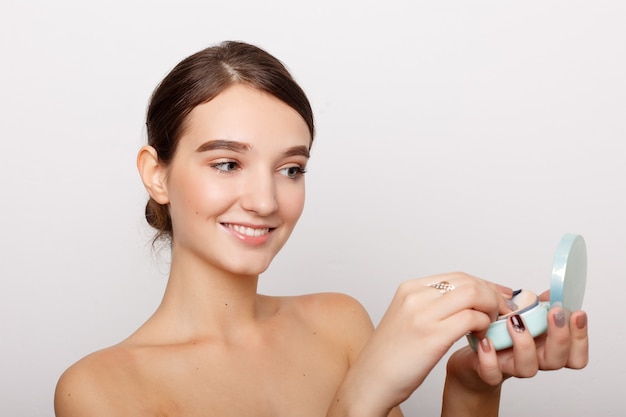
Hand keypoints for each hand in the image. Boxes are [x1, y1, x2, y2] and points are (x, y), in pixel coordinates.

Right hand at [331, 272, 513, 415]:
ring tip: (492, 324)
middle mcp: (415, 296)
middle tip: (504, 311)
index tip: (498, 296)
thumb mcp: (406, 319)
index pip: (457, 276)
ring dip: (491, 308)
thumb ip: (430, 306)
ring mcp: (423, 314)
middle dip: (493, 295)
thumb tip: (464, 301)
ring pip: (474, 295)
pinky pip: (472, 318)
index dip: (484, 285)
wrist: (370, 381)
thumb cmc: (389, 357)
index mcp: (409, 289)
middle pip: (468, 282)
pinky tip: (482, 337)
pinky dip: (484, 325)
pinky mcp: (433, 335)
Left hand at [447, 290, 588, 391]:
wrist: (475, 353)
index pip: (576, 355)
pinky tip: (487, 340)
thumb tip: (553, 293)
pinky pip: (492, 373)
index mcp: (546, 348)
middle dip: (559, 337)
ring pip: (527, 369)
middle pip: (557, 361)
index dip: (580, 338)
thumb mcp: (524, 314)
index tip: (576, 313)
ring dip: (524, 343)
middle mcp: (533, 360)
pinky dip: (489, 358)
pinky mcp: (489, 371)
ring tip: (515, 320)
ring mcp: (511, 367)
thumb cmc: (502, 333)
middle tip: (553, 313)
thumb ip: (539, 305)